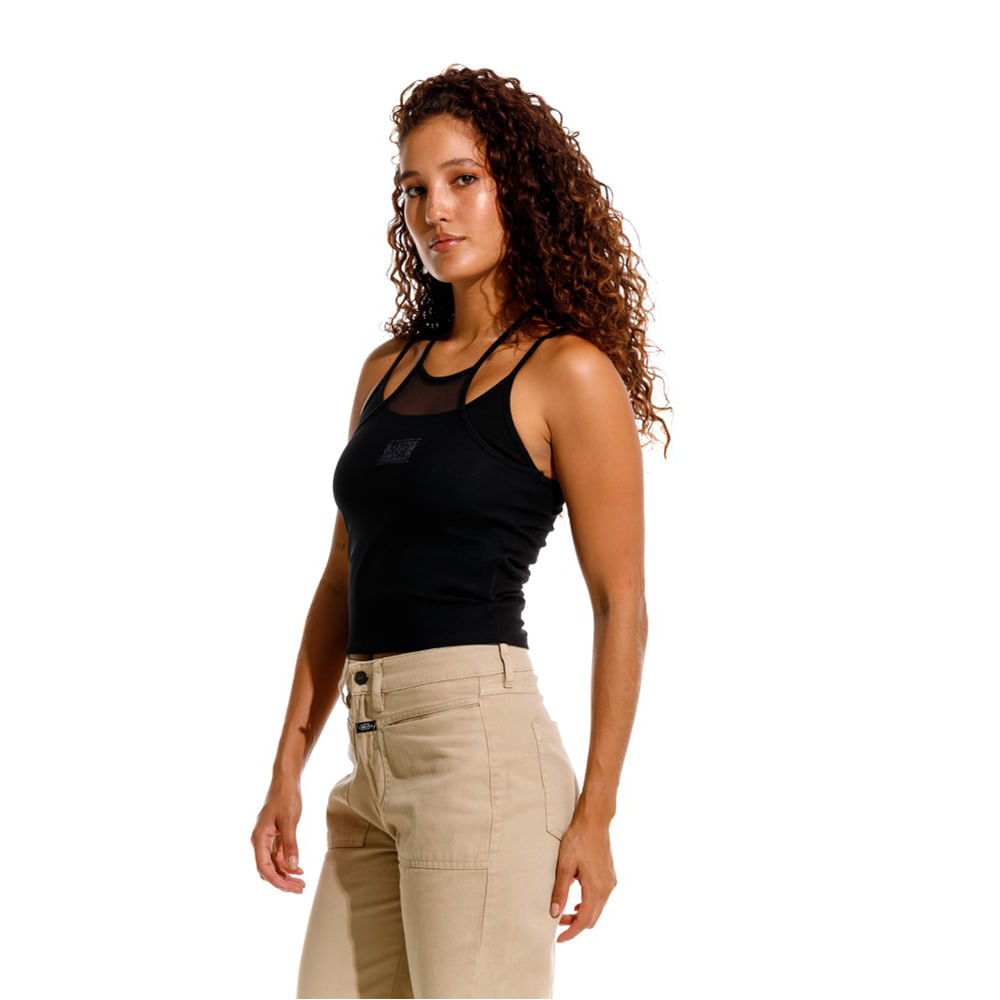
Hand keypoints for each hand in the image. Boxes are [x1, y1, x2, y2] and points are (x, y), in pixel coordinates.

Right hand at [251, 778, 305, 892]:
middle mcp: (260, 841)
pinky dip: (288, 863)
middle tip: (300, 889)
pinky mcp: (274, 835)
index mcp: (259, 838)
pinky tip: (299, 869)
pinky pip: (278, 855)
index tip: (291, 888)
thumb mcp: (289, 821)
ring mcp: (267, 839)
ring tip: (302, 882)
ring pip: (274, 863)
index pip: (264, 868)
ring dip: (287, 874)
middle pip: (268, 869)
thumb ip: (290, 844)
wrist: (286, 780)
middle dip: (283, 881)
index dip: (277, 881)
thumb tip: (293, 866)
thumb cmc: (286, 797)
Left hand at [549, 816, 616, 941]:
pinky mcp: (610, 876)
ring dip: (582, 915)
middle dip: (575, 924)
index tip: (559, 939)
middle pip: (592, 918)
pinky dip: (589, 905)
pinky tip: (577, 901)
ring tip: (564, 912)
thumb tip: (554, 912)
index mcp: (596, 887)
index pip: (584, 920)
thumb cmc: (578, 839)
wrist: (594, 821)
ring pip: (597, 909)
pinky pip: (601, 899)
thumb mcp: (564, 865)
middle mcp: (607, 888)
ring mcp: (610, 882)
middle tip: (557, 922)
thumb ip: (560, 891)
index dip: (571, 932)